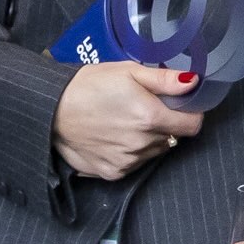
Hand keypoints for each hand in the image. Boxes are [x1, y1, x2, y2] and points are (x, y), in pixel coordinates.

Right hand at [54, 61, 203, 179]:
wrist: (50, 109)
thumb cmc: (88, 85)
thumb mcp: (128, 71)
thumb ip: (164, 80)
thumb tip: (193, 82)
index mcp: (150, 117)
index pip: (192, 125)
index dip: (189, 113)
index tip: (178, 106)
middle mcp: (142, 144)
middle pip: (172, 137)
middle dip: (164, 124)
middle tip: (142, 108)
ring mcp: (128, 162)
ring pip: (154, 152)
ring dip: (148, 139)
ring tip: (124, 122)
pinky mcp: (113, 173)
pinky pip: (134, 164)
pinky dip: (130, 152)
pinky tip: (113, 136)